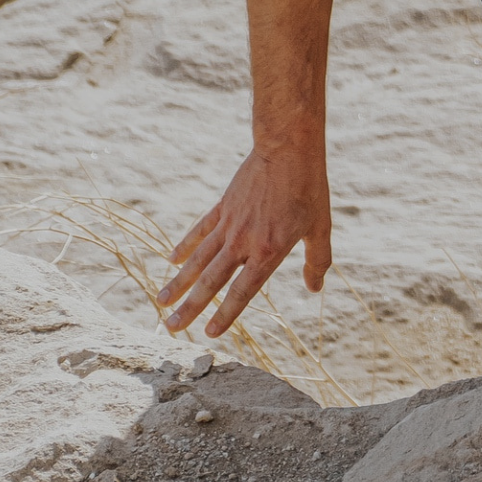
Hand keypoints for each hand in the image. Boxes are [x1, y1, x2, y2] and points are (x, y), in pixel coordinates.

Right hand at [157, 142, 331, 337]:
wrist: (286, 147)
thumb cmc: (308, 187)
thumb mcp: (321, 227)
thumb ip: (317, 260)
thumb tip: (314, 288)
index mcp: (267, 252)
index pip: (241, 292)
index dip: (224, 314)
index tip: (208, 334)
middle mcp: (242, 242)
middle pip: (210, 282)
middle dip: (189, 308)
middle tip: (170, 329)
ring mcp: (229, 223)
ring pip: (198, 259)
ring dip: (178, 281)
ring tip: (160, 301)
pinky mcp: (223, 205)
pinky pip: (200, 230)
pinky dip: (185, 245)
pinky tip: (172, 259)